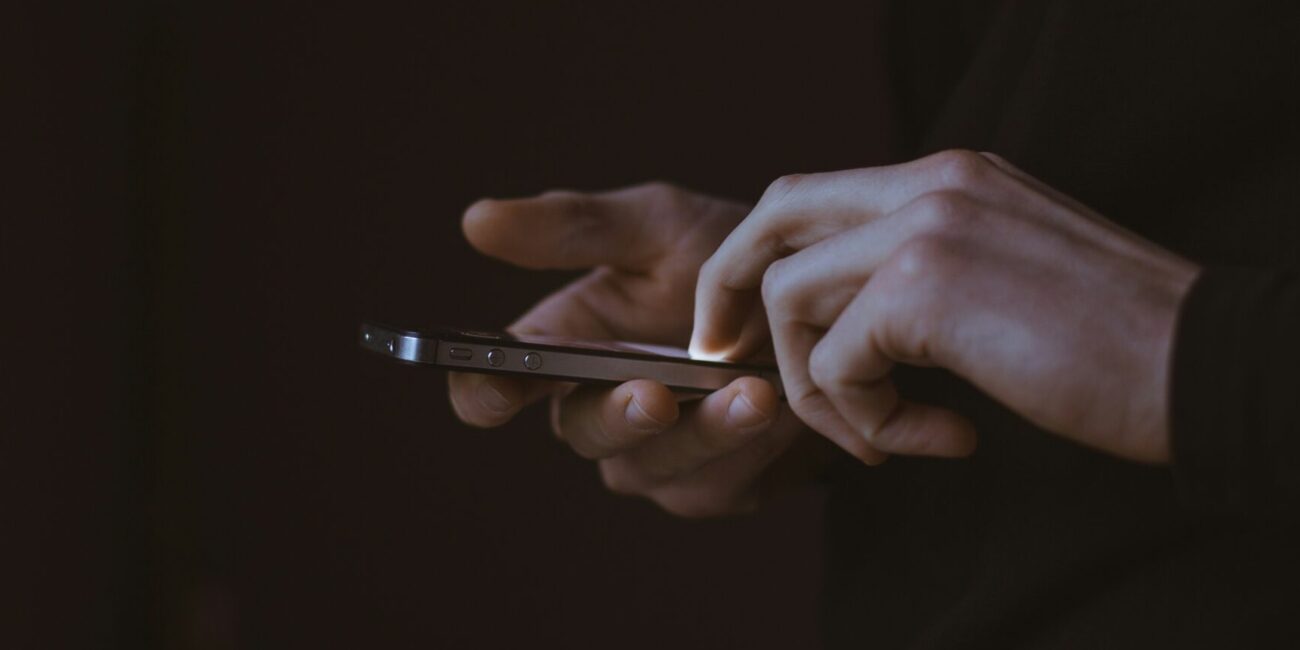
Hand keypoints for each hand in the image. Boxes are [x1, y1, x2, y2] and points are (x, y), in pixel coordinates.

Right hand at [448, 182, 866, 516]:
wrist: (824, 299)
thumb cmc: (728, 255)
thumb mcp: (657, 225)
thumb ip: (574, 228)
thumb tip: (476, 220)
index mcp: (564, 347)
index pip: (497, 385)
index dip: (485, 392)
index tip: (497, 387)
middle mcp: (599, 409)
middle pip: (581, 433)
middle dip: (617, 416)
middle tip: (655, 395)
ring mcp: (655, 456)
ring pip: (652, 467)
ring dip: (702, 434)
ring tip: (752, 392)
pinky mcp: (713, 486)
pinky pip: (716, 485)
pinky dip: (748, 449)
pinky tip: (781, 409)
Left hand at [691, 150, 1199, 463]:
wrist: (1201, 365)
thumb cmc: (1111, 342)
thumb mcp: (1001, 277)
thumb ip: (921, 274)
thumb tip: (841, 323)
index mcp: (947, 176)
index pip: (810, 195)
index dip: (758, 258)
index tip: (742, 325)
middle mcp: (930, 182)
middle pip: (774, 217)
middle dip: (730, 289)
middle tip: (727, 356)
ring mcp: (926, 225)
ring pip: (792, 298)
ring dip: (816, 387)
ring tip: (881, 435)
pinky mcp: (926, 287)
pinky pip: (836, 364)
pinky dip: (864, 419)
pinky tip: (933, 437)